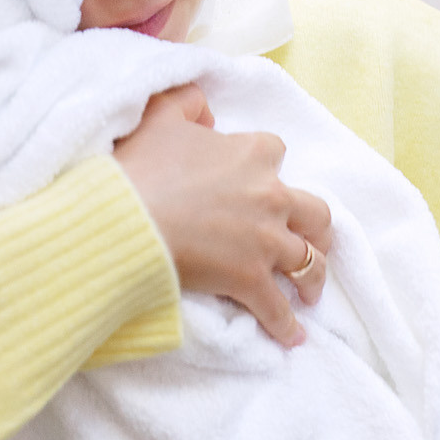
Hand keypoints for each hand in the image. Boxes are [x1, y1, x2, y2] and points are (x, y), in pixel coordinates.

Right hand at [113, 84, 330, 346]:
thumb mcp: (159, 116)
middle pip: (314, 212)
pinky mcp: (251, 280)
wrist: (124, 219)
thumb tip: (206, 110)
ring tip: (311, 290)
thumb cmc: (138, 168)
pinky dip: (288, 325)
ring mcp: (265, 240)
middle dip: (315, 228)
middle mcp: (270, 195)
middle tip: (310, 240)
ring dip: (313, 276)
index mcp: (252, 153)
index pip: (275, 151)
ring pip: (309, 260)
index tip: (258, 179)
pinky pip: (278, 307)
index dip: (266, 166)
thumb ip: (187, 101)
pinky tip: (293, 338)